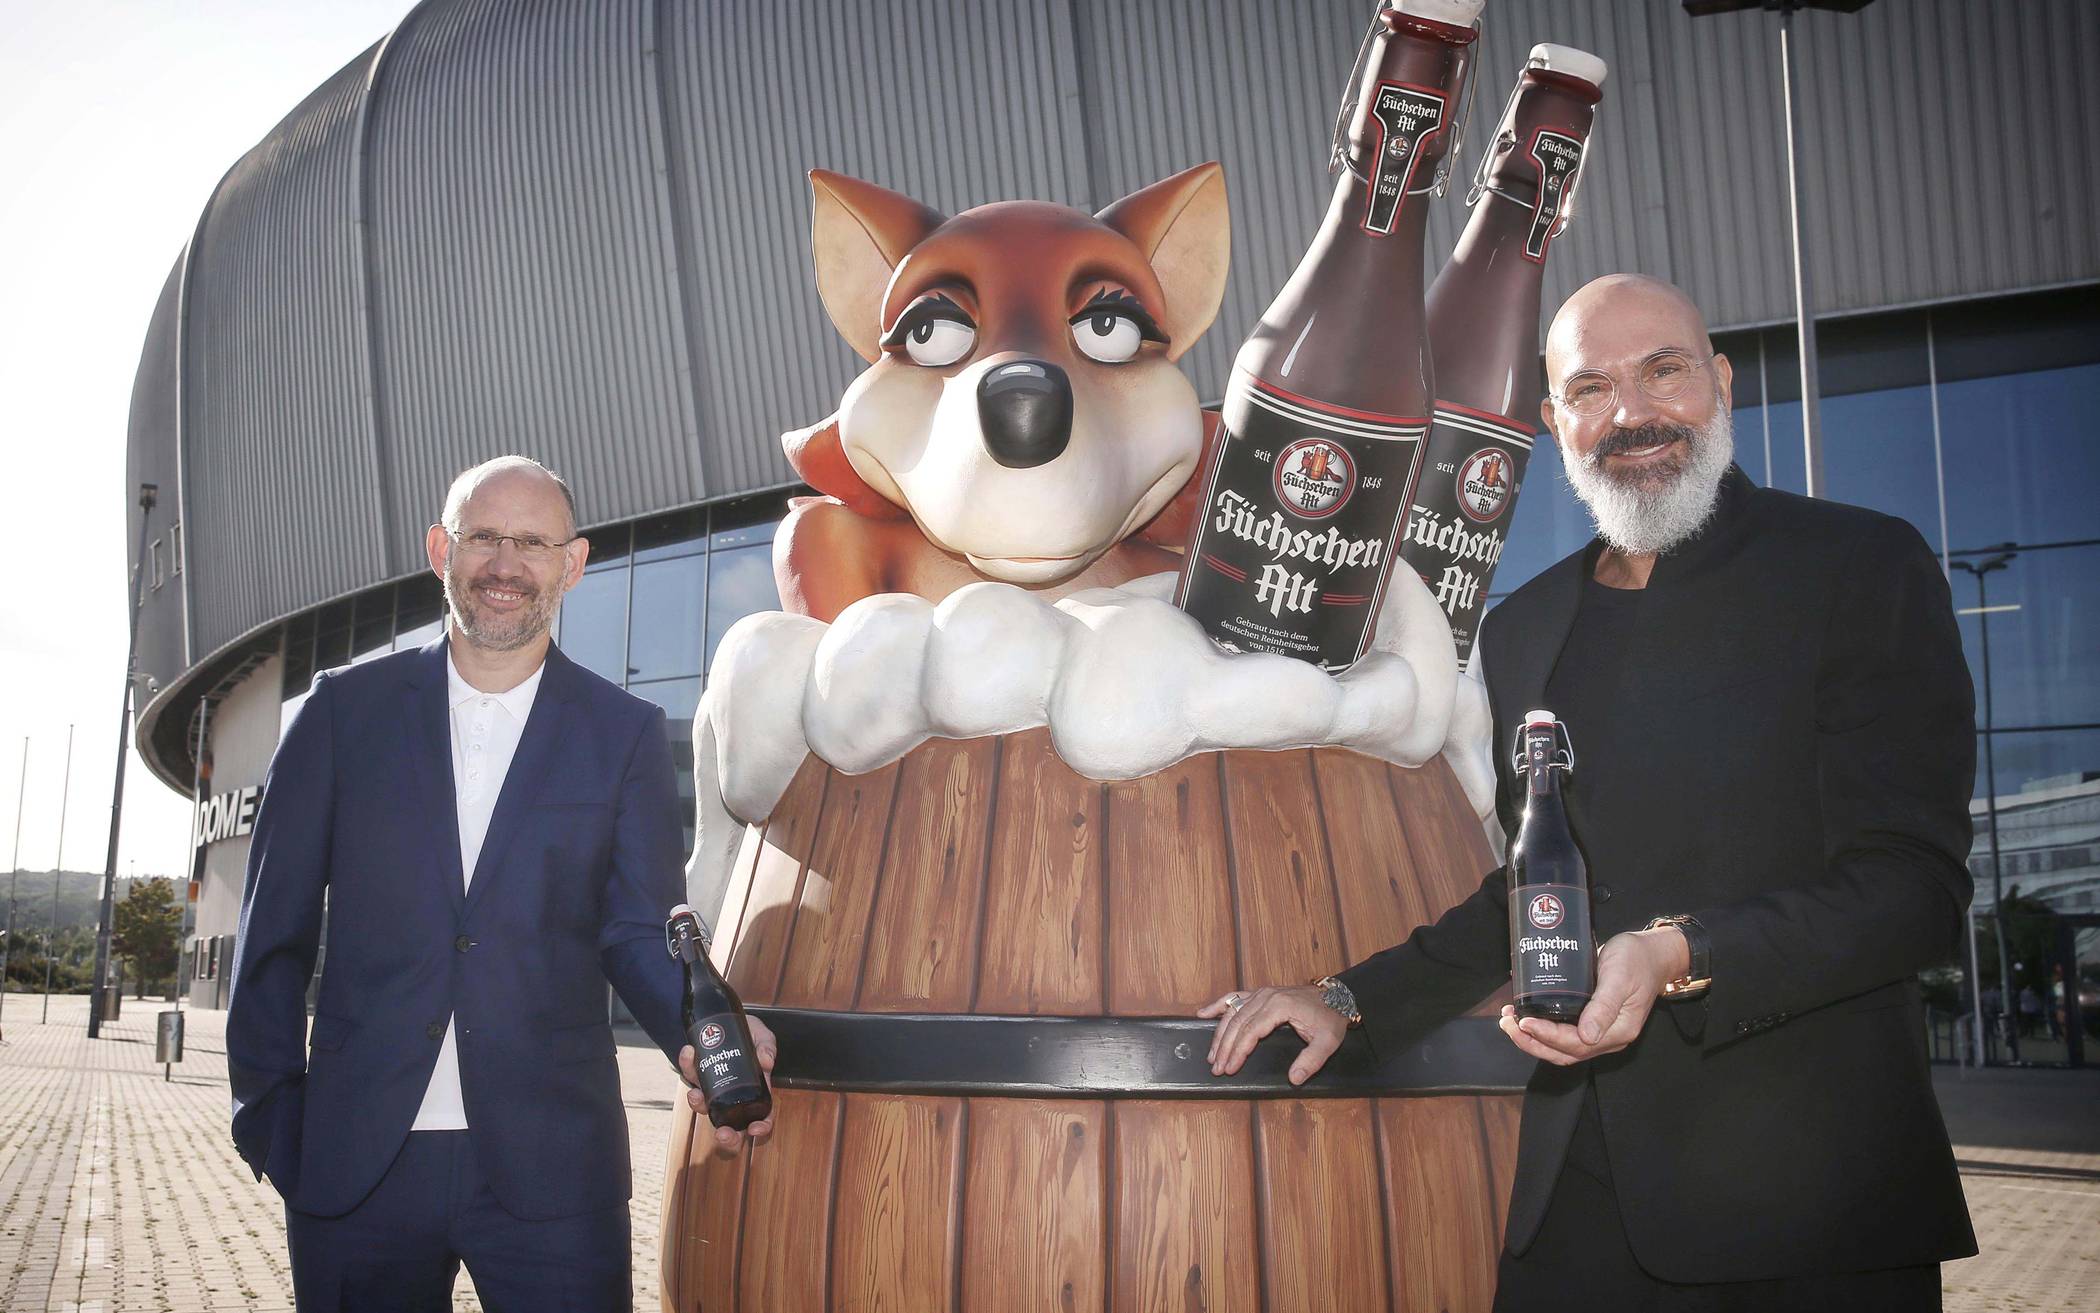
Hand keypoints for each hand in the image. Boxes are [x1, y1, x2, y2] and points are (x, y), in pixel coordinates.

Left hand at [678, 1013, 777, 1149]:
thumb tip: (766, 1062)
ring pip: (704, 1107)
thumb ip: (767, 1047)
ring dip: (698, 1104)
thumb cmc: (747, 1032)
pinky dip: (687, 1067)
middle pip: (732, 1126)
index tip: (755, 1129)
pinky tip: (689, 1052)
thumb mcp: (762, 1036)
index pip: (762, 1116)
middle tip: (722, 1134)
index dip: (761, 1126)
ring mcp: (713, 1089)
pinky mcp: (696, 1077)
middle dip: (727, 1136)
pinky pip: (689, 1078)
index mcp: (755, 1090)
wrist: (722, 1018)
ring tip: (695, 1094)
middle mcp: (732, 1096)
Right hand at [1199, 985, 1347, 1084]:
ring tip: (1211, 1053)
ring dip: (1219, 1033)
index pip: (1251, 1032)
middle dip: (1224, 1047)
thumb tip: (1294, 1078)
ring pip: (1233, 1012)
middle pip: (1238, 1023)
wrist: (1337, 996)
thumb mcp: (1328, 1042)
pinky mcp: (1261, 993)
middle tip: (1216, 1067)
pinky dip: (1219, 1005)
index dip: (1238, 1052)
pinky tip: (1204, 1013)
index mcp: (1280, 1007)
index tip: (1230, 1068)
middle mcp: (1267, 996)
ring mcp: (1262, 993)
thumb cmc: (1331, 1017)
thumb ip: (1311, 1061)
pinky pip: (1235, 997)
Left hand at [1498, 927, 1688, 1065]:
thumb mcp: (1620, 977)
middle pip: (1564, 1052)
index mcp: (1618, 1031)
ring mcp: (1600, 1031)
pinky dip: (1542, 1028)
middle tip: (1507, 1023)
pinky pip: (1564, 1033)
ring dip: (1533, 1038)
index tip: (1524, 1022)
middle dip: (1532, 1042)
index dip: (1547, 1036)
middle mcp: (1607, 1037)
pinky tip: (1525, 1012)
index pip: (1575, 1044)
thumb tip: (1587, 1036)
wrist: (1653, 953)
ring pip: (1561, 1046)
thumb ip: (1604, 1006)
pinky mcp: (1592, 1020)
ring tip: (1509, 1020)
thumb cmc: (1637, 960)